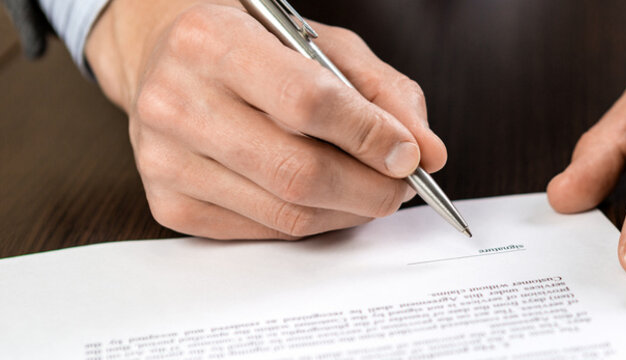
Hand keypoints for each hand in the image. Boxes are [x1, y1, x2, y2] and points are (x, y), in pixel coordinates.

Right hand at [85, 1, 446, 238]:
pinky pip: (266, 232)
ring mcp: (165, 159)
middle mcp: (175, 101)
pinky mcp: (170, 204)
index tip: (409, 154)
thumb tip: (428, 153)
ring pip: (287, 212)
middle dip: (370, 188)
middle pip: (298, 171)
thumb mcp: (320, 43)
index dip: (369, 135)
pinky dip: (313, 222)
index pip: (307, 102)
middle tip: (401, 184)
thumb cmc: (251, 45)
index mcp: (210, 41)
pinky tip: (325, 198)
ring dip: (349, 210)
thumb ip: (382, 91)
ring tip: (370, 188)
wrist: (163, 57)